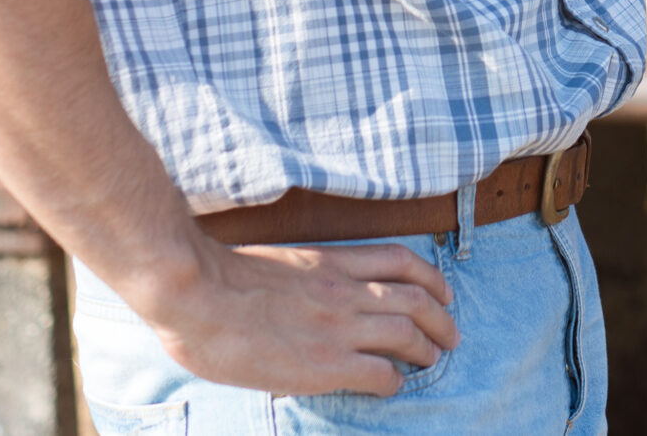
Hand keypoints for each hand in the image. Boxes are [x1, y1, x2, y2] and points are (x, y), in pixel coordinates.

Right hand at [130, 234, 459, 396]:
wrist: (195, 296)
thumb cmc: (218, 280)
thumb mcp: (279, 265)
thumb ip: (307, 278)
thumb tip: (313, 299)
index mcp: (331, 261)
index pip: (400, 260)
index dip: (431, 277)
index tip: (442, 291)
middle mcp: (344, 290)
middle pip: (415, 298)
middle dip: (442, 317)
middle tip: (451, 335)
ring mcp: (338, 326)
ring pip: (407, 332)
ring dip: (428, 348)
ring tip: (435, 359)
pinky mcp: (325, 364)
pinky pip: (379, 372)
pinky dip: (394, 379)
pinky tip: (392, 385)